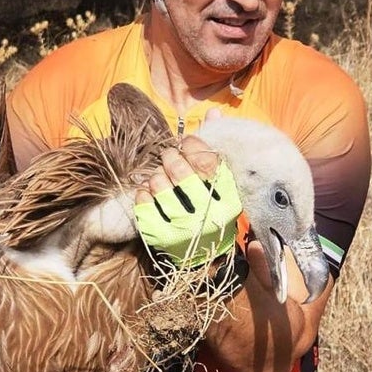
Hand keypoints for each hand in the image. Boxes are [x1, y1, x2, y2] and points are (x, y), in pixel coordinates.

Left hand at [134, 134, 242, 266]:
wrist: (204, 258)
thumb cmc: (213, 210)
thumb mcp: (221, 184)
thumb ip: (216, 148)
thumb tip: (213, 113)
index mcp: (228, 199)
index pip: (207, 161)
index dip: (192, 144)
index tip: (185, 142)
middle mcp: (208, 215)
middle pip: (181, 171)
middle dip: (170, 157)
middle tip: (169, 156)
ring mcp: (183, 229)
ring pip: (160, 185)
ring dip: (156, 175)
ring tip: (160, 176)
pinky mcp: (161, 238)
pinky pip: (143, 204)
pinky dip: (143, 192)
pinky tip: (148, 191)